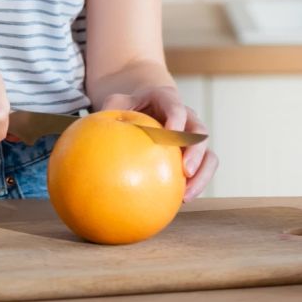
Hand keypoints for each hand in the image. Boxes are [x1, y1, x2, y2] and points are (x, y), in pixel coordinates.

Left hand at [100, 86, 218, 202]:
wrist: (145, 104)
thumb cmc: (129, 104)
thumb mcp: (117, 101)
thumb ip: (109, 110)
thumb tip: (92, 126)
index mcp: (167, 99)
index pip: (175, 107)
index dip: (177, 119)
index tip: (172, 133)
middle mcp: (187, 117)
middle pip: (200, 132)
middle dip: (196, 152)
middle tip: (185, 170)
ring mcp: (193, 137)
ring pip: (208, 155)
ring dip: (202, 175)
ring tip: (186, 196)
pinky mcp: (194, 155)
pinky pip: (201, 171)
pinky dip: (195, 185)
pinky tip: (178, 202)